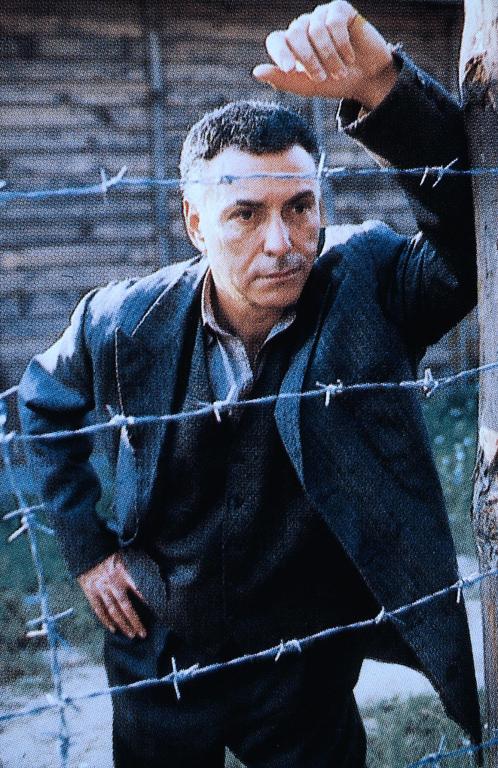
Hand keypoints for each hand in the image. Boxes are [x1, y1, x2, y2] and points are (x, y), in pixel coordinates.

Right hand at [77, 552, 146, 638]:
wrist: (88, 551)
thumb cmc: (111, 555)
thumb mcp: (127, 557)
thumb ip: (137, 569)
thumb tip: (154, 576)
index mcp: (124, 572)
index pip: (139, 589)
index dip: (148, 601)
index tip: (158, 611)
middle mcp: (113, 582)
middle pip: (126, 606)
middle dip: (135, 621)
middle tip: (143, 634)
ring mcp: (101, 589)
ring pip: (113, 611)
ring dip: (123, 624)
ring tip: (131, 635)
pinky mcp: (90, 592)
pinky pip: (99, 609)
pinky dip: (105, 620)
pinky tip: (113, 629)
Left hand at [253, 1, 397, 109]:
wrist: (367, 79)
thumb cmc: (335, 83)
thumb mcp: (307, 87)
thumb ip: (282, 80)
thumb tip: (256, 71)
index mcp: (291, 45)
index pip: (276, 40)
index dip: (281, 53)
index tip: (290, 70)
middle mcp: (303, 27)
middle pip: (295, 34)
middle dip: (308, 60)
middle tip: (322, 78)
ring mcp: (321, 16)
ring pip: (316, 30)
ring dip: (329, 57)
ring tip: (340, 72)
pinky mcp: (340, 10)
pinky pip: (334, 22)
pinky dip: (341, 44)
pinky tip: (349, 57)